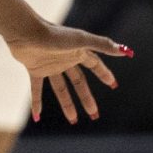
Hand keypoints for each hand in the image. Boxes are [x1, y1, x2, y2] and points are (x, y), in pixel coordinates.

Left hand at [7, 20, 128, 124]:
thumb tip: (126, 51)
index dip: (104, 74)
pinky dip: (36, 102)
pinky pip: (37, 89)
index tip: (113, 85)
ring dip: (67, 104)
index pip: (95, 65)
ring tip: (74, 121)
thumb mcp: (81, 40)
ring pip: (61, 89)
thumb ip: (103, 45)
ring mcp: (50, 65)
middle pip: (79, 82)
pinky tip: (37, 117)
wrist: (26, 32)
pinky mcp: (35, 69)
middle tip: (95, 115)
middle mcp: (65, 59)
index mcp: (78, 51)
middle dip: (87, 98)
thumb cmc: (54, 34)